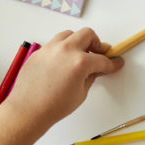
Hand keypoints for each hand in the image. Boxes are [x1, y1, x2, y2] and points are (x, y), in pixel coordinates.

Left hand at [0, 28, 121, 130]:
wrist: (28, 110)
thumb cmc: (53, 106)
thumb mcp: (81, 92)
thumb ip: (91, 76)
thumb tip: (95, 69)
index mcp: (80, 62)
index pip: (102, 59)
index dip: (112, 63)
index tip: (115, 63)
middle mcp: (65, 50)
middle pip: (87, 34)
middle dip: (96, 43)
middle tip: (97, 54)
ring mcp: (50, 49)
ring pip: (69, 34)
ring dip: (78, 41)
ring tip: (79, 55)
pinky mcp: (39, 53)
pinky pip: (54, 44)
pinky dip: (62, 49)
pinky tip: (62, 62)